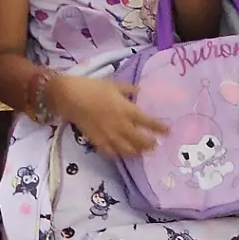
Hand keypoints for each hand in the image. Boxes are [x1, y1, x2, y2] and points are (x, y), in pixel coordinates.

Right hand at [53, 74, 167, 157]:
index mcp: (127, 110)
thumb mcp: (114, 84)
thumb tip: (140, 90)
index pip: (148, 122)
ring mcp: (109, 135)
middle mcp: (121, 126)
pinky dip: (118, 155)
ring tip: (142, 152)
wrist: (70, 97)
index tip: (168, 131)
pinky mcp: (97, 141)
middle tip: (155, 144)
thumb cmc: (93, 87)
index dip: (159, 128)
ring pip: (127, 150)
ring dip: (137, 152)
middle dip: (150, 144)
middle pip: (140, 140)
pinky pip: (111, 153)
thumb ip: (129, 89)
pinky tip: (121, 154)